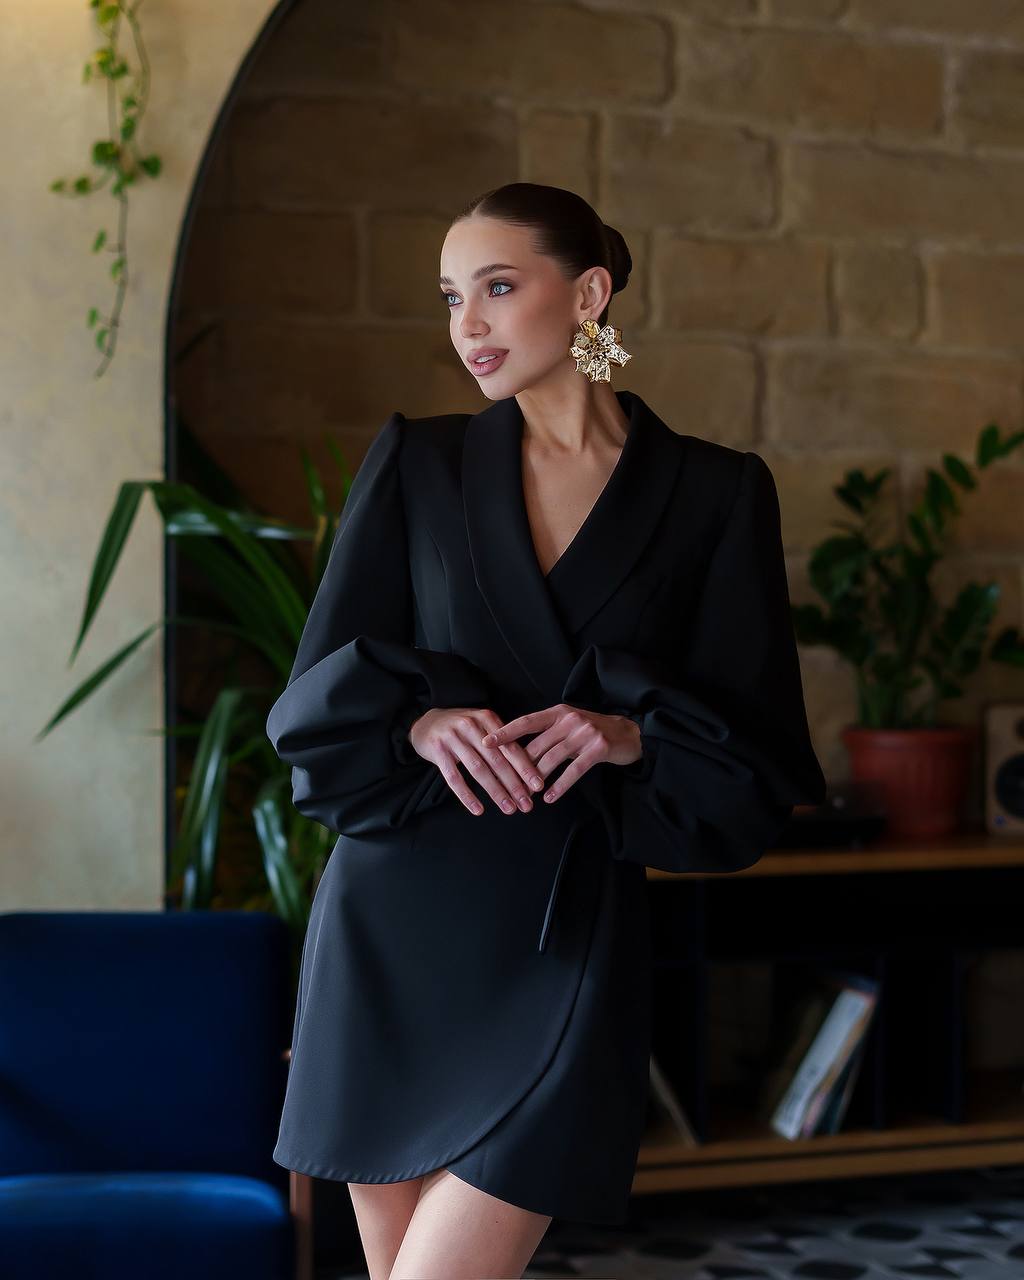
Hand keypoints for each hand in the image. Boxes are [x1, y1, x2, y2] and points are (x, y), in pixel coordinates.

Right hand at [407, 707, 546, 816]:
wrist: (425, 722)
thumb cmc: (461, 728)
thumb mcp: (482, 726)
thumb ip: (501, 741)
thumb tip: (527, 769)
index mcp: (486, 718)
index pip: (510, 746)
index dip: (525, 768)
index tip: (539, 786)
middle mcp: (470, 725)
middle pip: (496, 760)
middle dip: (514, 784)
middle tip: (527, 804)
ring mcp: (452, 738)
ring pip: (478, 769)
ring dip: (495, 791)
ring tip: (508, 808)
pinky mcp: (437, 750)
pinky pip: (454, 777)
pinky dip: (467, 795)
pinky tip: (478, 810)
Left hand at [481, 704, 642, 803]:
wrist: (628, 733)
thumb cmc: (591, 732)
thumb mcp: (568, 726)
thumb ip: (546, 735)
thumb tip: (517, 754)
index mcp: (558, 712)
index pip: (526, 722)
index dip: (505, 732)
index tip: (485, 743)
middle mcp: (570, 719)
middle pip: (537, 745)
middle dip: (519, 768)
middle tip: (505, 785)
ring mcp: (585, 733)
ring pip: (552, 759)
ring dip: (537, 780)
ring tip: (525, 796)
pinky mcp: (598, 748)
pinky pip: (574, 770)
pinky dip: (559, 786)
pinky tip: (549, 798)